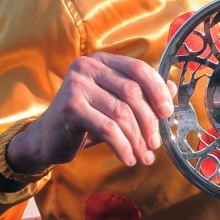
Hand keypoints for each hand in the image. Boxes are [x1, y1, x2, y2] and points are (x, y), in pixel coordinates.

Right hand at [5, 51, 176, 173]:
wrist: (47, 139)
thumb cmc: (87, 120)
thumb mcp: (115, 103)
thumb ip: (141, 93)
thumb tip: (173, 89)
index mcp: (102, 61)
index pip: (138, 69)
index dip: (157, 90)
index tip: (168, 112)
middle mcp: (88, 67)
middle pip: (132, 93)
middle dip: (149, 121)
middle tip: (156, 144)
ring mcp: (77, 85)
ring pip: (121, 113)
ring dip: (137, 138)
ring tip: (145, 156)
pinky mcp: (70, 107)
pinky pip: (107, 128)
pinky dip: (122, 146)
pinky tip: (128, 158)